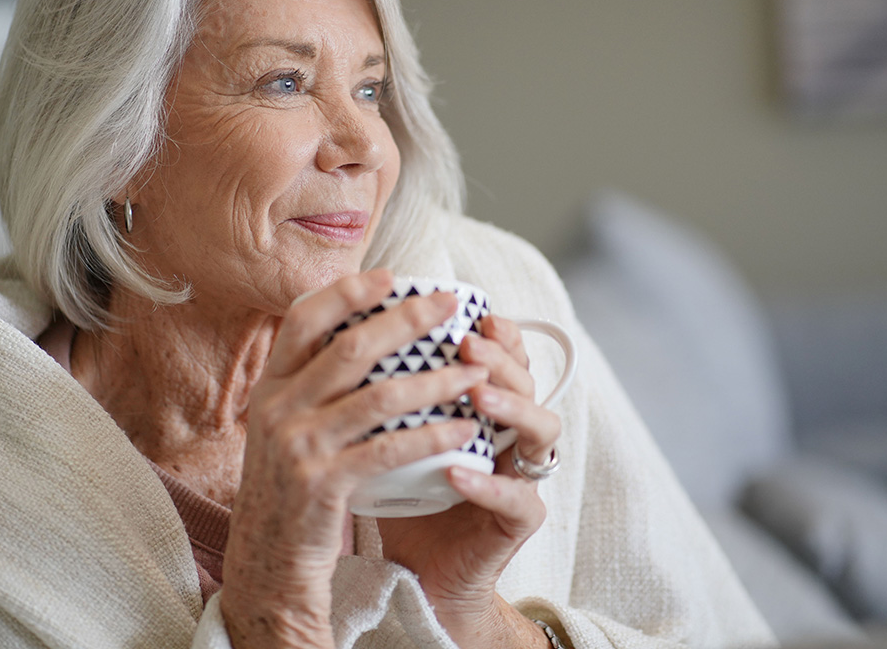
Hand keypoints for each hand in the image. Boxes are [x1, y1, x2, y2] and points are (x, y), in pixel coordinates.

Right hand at [220, 269, 488, 647]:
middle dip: (407, 321)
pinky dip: (433, 436)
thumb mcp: (283, 427)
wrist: (267, 563)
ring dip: (435, 380)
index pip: (303, 319)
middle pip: (350, 348)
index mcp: (269, 386)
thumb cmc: (289, 489)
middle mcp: (277, 409)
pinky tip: (466, 429)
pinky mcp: (324, 485)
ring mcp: (299, 446)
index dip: (346, 292)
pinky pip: (390, 451)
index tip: (390, 277)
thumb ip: (310, 385)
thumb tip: (362, 335)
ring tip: (476, 371)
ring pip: (379, 397)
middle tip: (450, 305)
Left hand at [377, 314, 560, 648]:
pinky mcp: (521, 521)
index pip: (506, 358)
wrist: (419, 572)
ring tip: (475, 393)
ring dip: (510, 406)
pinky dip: (487, 483)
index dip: (498, 333)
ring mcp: (524, 476)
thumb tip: (345, 334)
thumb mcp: (392, 436)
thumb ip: (385, 392)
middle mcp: (514, 434)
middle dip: (501, 358)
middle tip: (468, 343)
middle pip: (529, 381)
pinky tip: (457, 471)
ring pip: (542, 429)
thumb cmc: (404, 496)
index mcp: (489, 408)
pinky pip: (517, 498)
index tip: (471, 313)